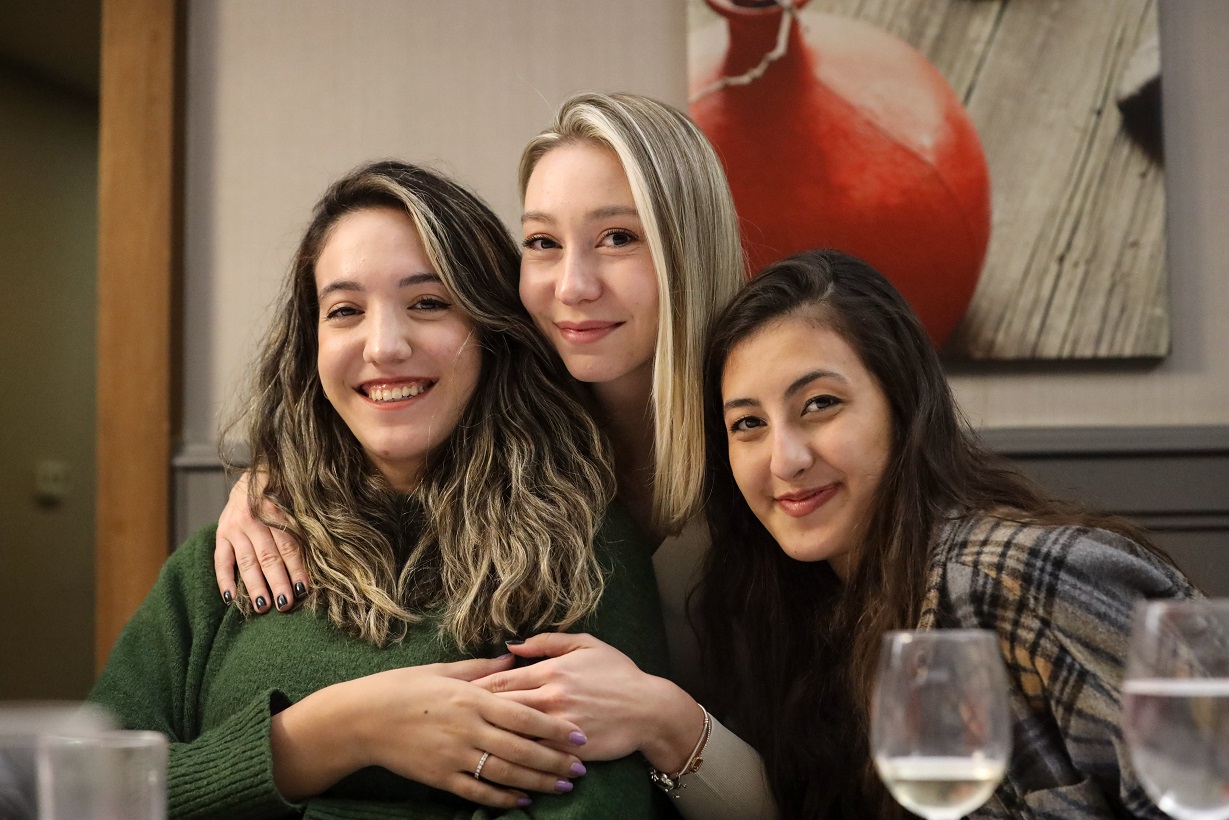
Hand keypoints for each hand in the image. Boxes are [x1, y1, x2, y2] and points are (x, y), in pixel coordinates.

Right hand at [214, 470, 306, 611]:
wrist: (253, 475)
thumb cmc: (283, 492)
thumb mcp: (294, 499)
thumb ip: (302, 523)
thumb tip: (322, 553)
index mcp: (275, 510)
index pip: (289, 545)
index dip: (296, 568)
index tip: (303, 589)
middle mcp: (253, 519)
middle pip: (268, 557)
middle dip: (278, 582)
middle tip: (285, 604)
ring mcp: (234, 527)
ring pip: (246, 562)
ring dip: (254, 586)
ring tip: (262, 607)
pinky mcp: (220, 533)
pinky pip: (221, 560)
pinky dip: (224, 580)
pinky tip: (230, 599)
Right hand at [272, 656, 588, 808]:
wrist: (362, 719)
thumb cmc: (402, 688)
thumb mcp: (442, 671)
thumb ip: (480, 667)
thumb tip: (512, 656)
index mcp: (471, 698)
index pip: (523, 715)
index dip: (554, 728)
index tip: (578, 735)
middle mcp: (468, 729)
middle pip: (522, 749)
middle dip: (555, 761)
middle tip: (581, 768)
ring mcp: (454, 756)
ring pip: (506, 773)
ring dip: (538, 782)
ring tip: (563, 786)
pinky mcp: (440, 777)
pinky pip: (478, 792)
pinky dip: (504, 798)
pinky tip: (524, 800)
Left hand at [473, 633, 702, 772]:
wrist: (649, 709)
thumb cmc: (618, 673)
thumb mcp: (587, 645)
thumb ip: (548, 642)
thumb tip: (512, 645)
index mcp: (552, 671)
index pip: (501, 679)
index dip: (475, 687)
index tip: (456, 693)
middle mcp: (552, 697)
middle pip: (500, 706)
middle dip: (474, 713)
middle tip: (452, 717)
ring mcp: (559, 725)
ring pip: (514, 733)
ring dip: (490, 736)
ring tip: (468, 740)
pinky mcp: (569, 749)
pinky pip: (535, 754)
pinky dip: (515, 758)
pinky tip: (498, 761)